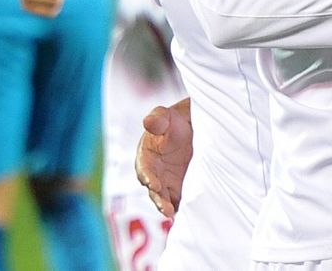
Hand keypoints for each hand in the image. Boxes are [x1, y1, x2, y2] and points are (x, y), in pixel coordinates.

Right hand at [136, 100, 192, 217]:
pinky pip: (177, 200)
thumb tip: (148, 121)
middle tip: (165, 208)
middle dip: (158, 199)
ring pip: (164, 197)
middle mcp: (153, 173)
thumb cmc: (172, 121)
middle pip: (153, 189)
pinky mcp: (177, 187)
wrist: (187, 127)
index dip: (147, 177)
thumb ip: (157, 119)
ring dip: (166, 206)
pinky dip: (179, 207)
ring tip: (172, 214)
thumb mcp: (165, 116)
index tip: (152, 184)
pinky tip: (186, 214)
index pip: (144, 169)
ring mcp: (165, 182)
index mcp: (146, 156)